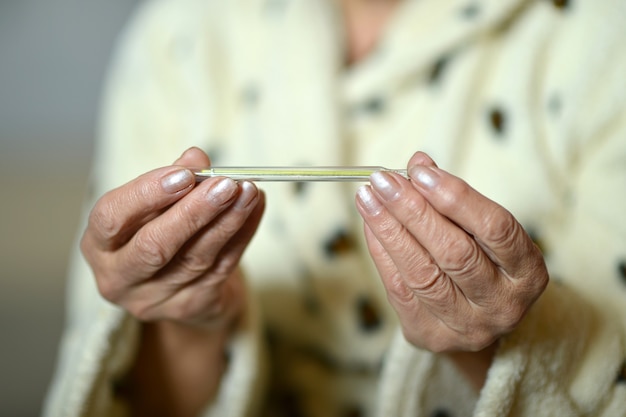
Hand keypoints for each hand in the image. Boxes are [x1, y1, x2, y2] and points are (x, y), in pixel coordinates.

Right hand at [81, 147, 264, 328]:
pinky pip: (223, 267)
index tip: (184, 174)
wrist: (181, 290)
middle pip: (154, 246)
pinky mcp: (191, 307)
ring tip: (249, 191)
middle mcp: (119, 278)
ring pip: (196, 257)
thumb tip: (196, 157)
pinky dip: (243, 233)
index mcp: (99, 246)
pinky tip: (255, 208)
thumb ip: (172, 181)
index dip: (147, 194)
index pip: (111, 218)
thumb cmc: (160, 235)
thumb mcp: (154, 208)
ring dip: (227, 219)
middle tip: (225, 184)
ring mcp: (155, 299)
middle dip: (194, 211)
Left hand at [355, 152, 547, 355]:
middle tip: (383, 179)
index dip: (456, 197)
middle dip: (413, 210)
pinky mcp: (430, 334)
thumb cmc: (482, 263)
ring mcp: (466, 326)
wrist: (476, 321)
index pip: (496, 229)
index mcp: (528, 273)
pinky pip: (399, 288)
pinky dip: (381, 251)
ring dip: (389, 229)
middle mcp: (502, 305)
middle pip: (454, 252)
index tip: (419, 172)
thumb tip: (418, 163)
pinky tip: (370, 224)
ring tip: (367, 197)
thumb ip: (453, 198)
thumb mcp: (482, 232)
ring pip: (421, 272)